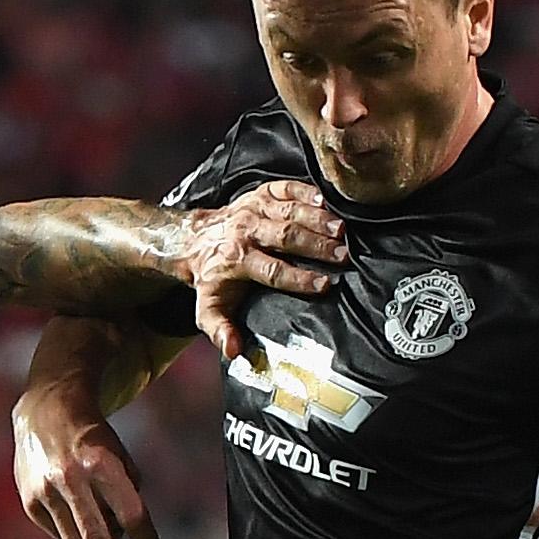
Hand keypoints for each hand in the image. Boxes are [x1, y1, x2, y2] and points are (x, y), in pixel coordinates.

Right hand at [14, 389, 162, 538]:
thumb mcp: (119, 456)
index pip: (129, 510)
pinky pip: (60, 533)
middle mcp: (69, 478)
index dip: (144, 538)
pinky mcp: (30, 501)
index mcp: (99, 461)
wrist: (44, 411)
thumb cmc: (94, 437)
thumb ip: (124, 497)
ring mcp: (45, 492)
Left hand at [186, 179, 344, 364]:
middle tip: (344, 256)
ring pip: (290, 211)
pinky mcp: (261, 193)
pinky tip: (326, 201)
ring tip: (342, 232)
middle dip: (316, 246)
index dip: (299, 278)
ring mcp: (254, 209)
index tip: (325, 285)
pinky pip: (286, 188)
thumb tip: (234, 350)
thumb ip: (219, 330)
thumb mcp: (208, 309)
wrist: (195, 239)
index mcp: (237, 260)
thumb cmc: (211, 277)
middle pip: (286, 237)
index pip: (273, 270)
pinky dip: (306, 191)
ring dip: (318, 220)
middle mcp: (246, 231)